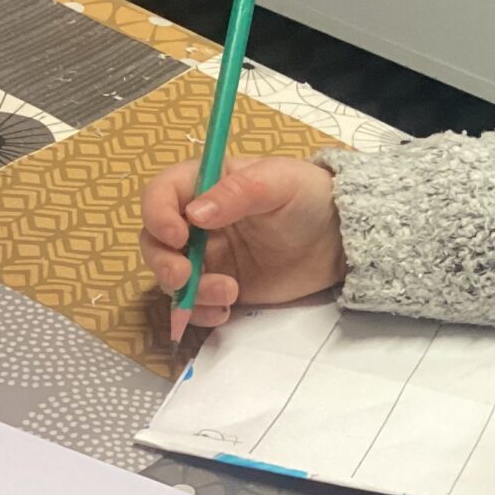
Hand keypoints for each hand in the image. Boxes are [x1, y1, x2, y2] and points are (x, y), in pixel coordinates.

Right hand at [138, 156, 345, 327]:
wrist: (340, 240)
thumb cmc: (310, 197)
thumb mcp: (279, 181)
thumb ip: (238, 191)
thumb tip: (195, 213)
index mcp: (205, 184)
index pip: (161, 194)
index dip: (157, 214)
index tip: (177, 236)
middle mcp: (196, 221)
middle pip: (155, 241)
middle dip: (163, 262)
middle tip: (185, 276)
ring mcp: (207, 256)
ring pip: (171, 276)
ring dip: (187, 292)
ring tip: (228, 294)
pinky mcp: (221, 285)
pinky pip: (194, 304)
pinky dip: (200, 313)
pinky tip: (224, 313)